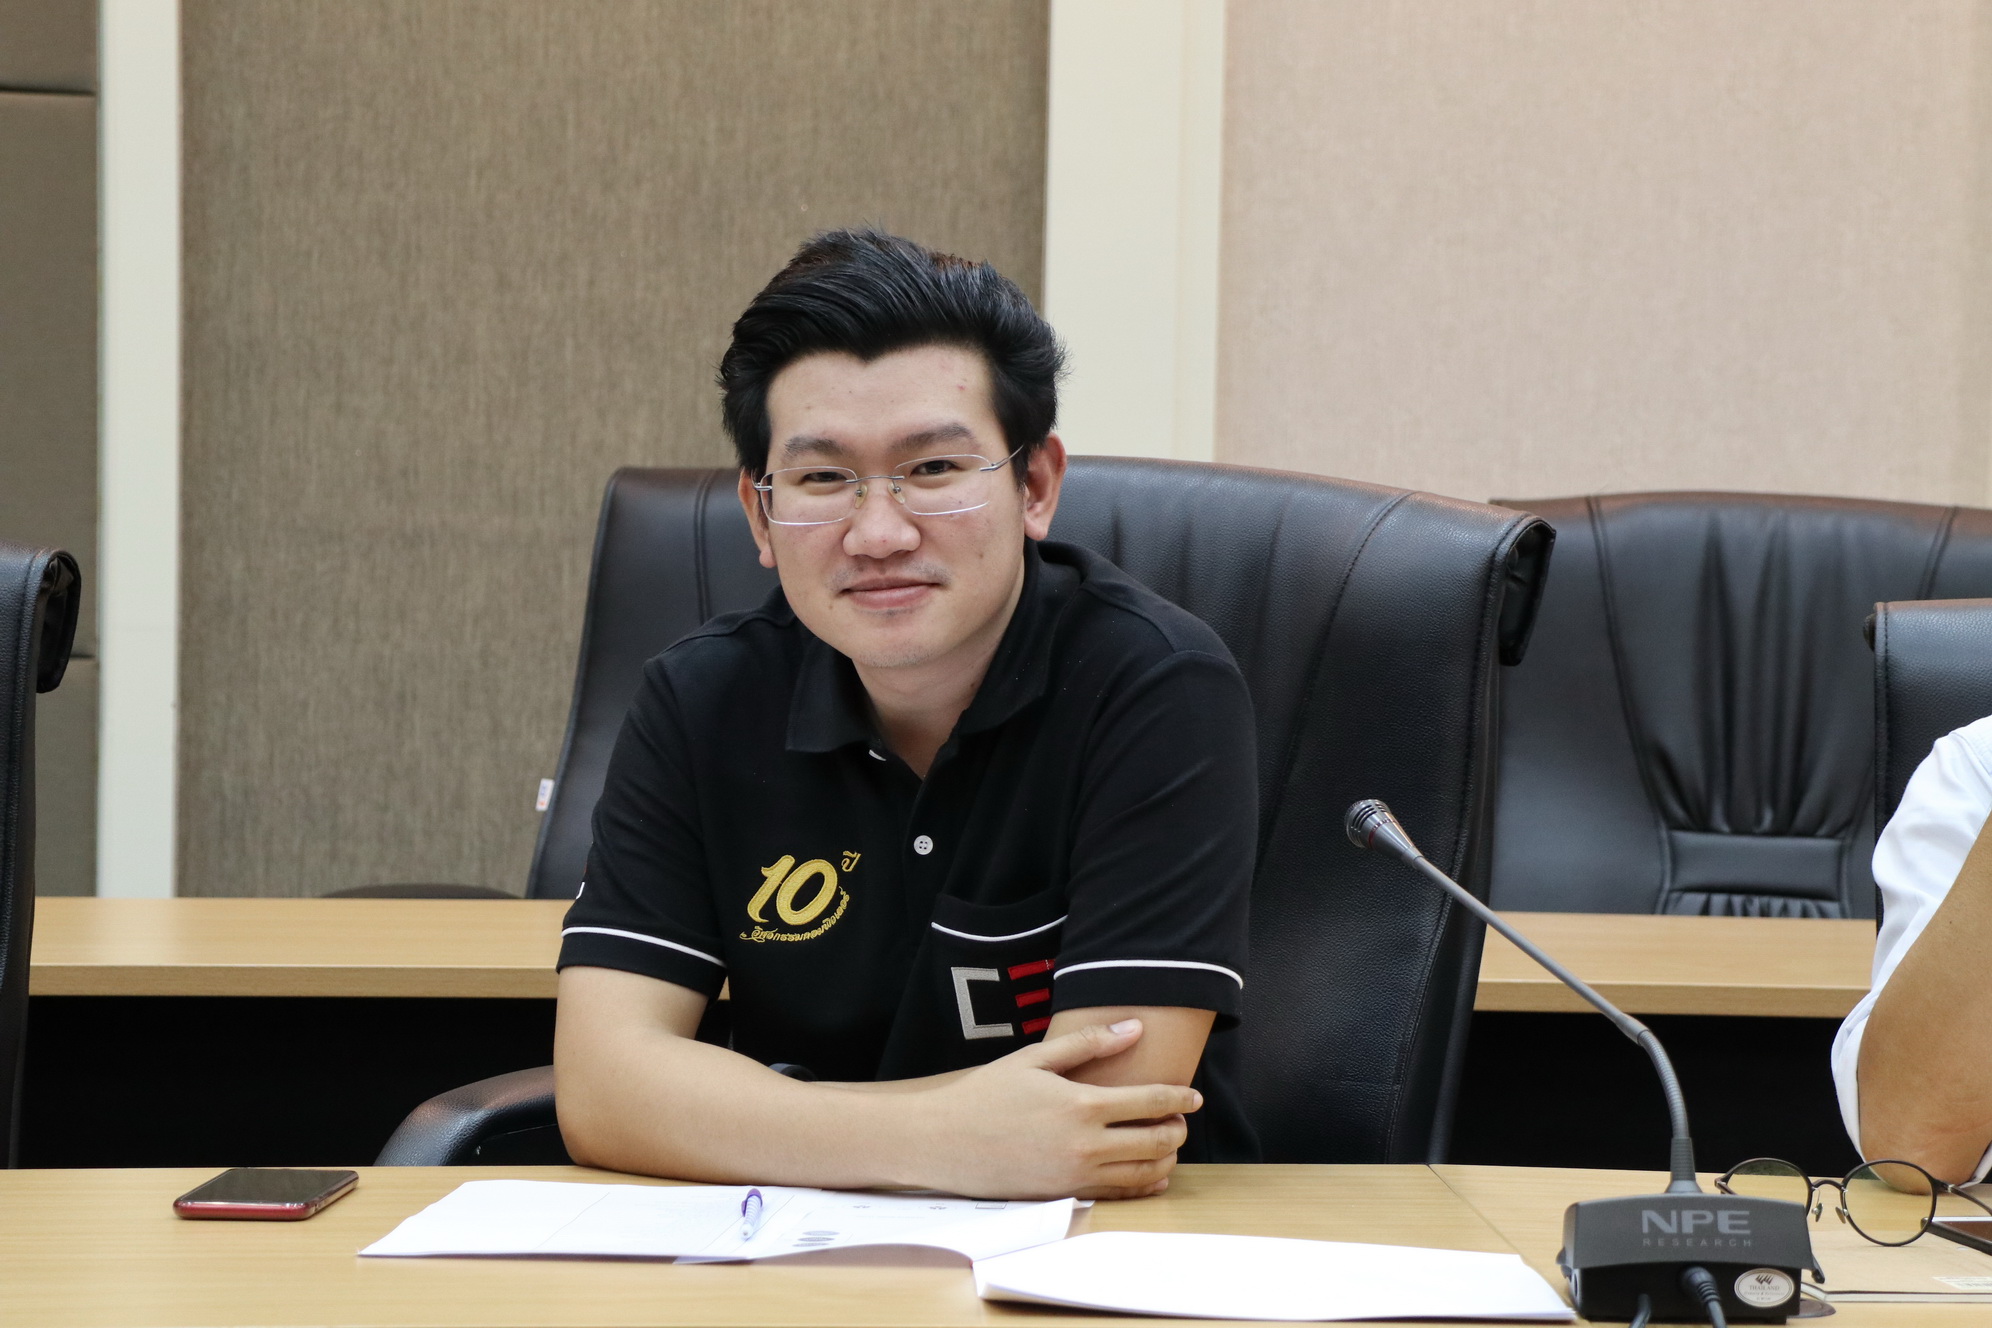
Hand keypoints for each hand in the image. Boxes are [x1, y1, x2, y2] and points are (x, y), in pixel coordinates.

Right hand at [906, 1018, 1201, 1199]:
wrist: (943, 1140)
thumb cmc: (986, 1093)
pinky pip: (1118, 1195)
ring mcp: (1076, 1175)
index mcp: (1081, 1105)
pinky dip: (1143, 1186)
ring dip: (1165, 1159)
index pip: (1150, 1102)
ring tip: (1168, 1144)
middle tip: (1181, 1119)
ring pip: (1143, 1173)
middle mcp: (1085, 1145)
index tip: (1194, 1096)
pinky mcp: (1064, 1195)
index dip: (1179, 1098)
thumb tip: (1134, 1028)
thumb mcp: (1034, 1058)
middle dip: (1177, 1130)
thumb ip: (1088, 1043)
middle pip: (1155, 1141)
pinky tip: (1149, 1174)